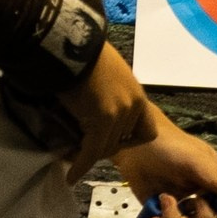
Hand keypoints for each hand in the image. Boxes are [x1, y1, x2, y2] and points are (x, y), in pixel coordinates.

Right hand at [56, 44, 157, 182]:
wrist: (71, 42)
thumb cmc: (85, 52)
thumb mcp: (110, 74)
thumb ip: (113, 94)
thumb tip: (100, 107)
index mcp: (138, 96)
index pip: (145, 131)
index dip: (130, 139)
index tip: (113, 139)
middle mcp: (133, 107)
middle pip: (122, 142)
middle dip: (103, 146)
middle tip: (84, 145)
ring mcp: (118, 114)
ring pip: (105, 147)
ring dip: (89, 152)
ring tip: (72, 155)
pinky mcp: (100, 120)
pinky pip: (91, 150)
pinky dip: (81, 165)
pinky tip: (71, 175)